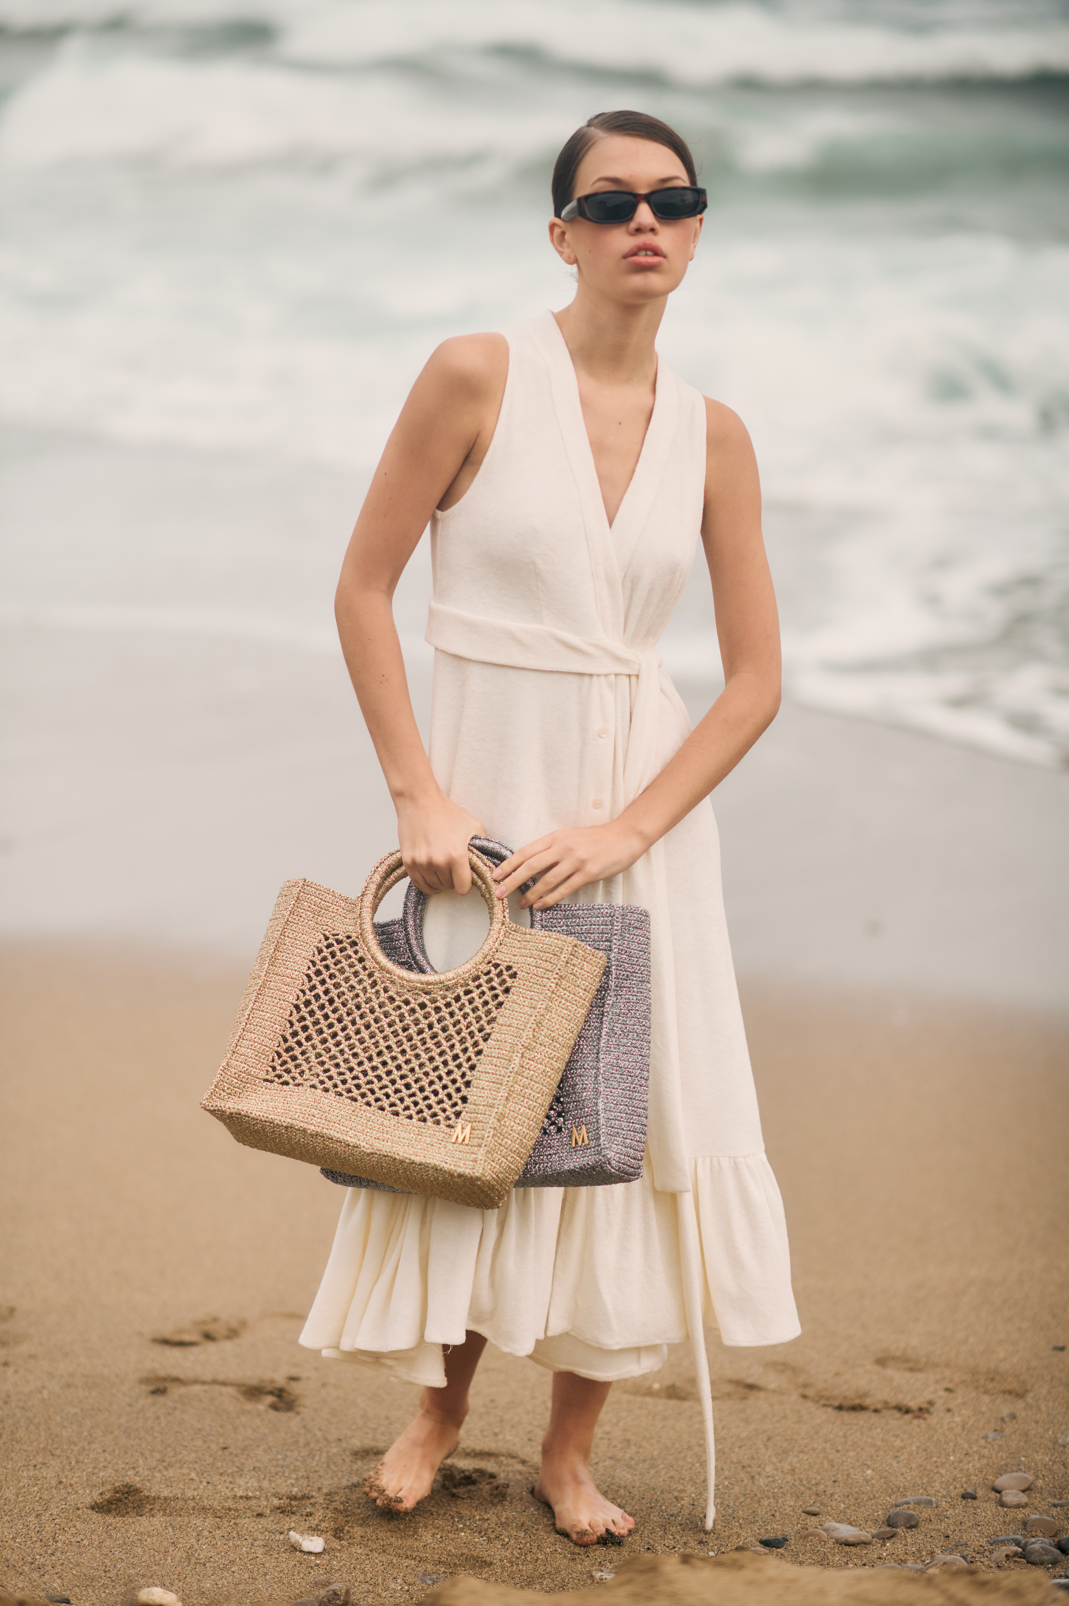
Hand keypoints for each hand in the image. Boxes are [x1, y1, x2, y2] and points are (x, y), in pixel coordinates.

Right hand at [396, 792, 484, 895]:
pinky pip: (419, 883)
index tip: (465, 877)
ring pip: (434, 886)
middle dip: (453, 880)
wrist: (420, 801)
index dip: (466, 884)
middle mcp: (438, 861)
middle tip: (453, 868)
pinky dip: (426, 882)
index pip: (463, 888)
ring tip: (442, 867)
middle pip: (449, 886)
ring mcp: (421, 863)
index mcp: (456, 855)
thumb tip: (491, 862)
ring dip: (439, 881)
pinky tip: (431, 874)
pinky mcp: (409, 862)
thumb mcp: (473, 826)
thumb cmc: (446, 812)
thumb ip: (483, 847)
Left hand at [492, 822, 646, 909]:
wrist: (624, 837)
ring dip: (530, 894)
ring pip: (546, 880)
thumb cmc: (596, 839)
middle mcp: (563, 847)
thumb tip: (529, 865)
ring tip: (519, 904)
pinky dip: (550, 899)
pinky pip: (564, 889)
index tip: (495, 875)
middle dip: (512, 881)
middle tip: (499, 893)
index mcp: (556, 837)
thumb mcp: (569, 837)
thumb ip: (551, 848)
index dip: (509, 864)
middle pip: (531, 866)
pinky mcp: (588, 873)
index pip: (526, 851)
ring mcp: (576, 860)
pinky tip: (540, 905)